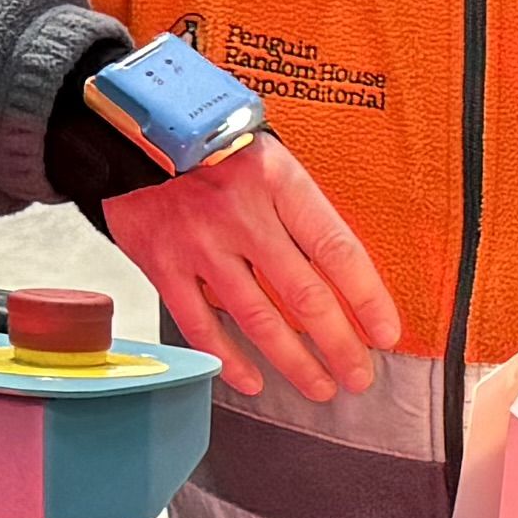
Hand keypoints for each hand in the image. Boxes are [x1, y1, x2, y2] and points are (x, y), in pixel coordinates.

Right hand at [101, 134, 395, 403]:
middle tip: (359, 376)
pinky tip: (253, 380)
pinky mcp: (162, 263)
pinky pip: (200, 325)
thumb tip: (342, 276)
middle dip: (340, 345)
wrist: (131, 130)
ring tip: (320, 387)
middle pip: (304, 295)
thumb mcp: (268, 157)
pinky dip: (229, 360)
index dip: (367, 298)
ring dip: (294, 362)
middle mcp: (241, 214)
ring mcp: (199, 242)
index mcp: (278, 182)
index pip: (337, 250)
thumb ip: (300, 211)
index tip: (386, 333)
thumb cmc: (211, 148)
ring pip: (257, 319)